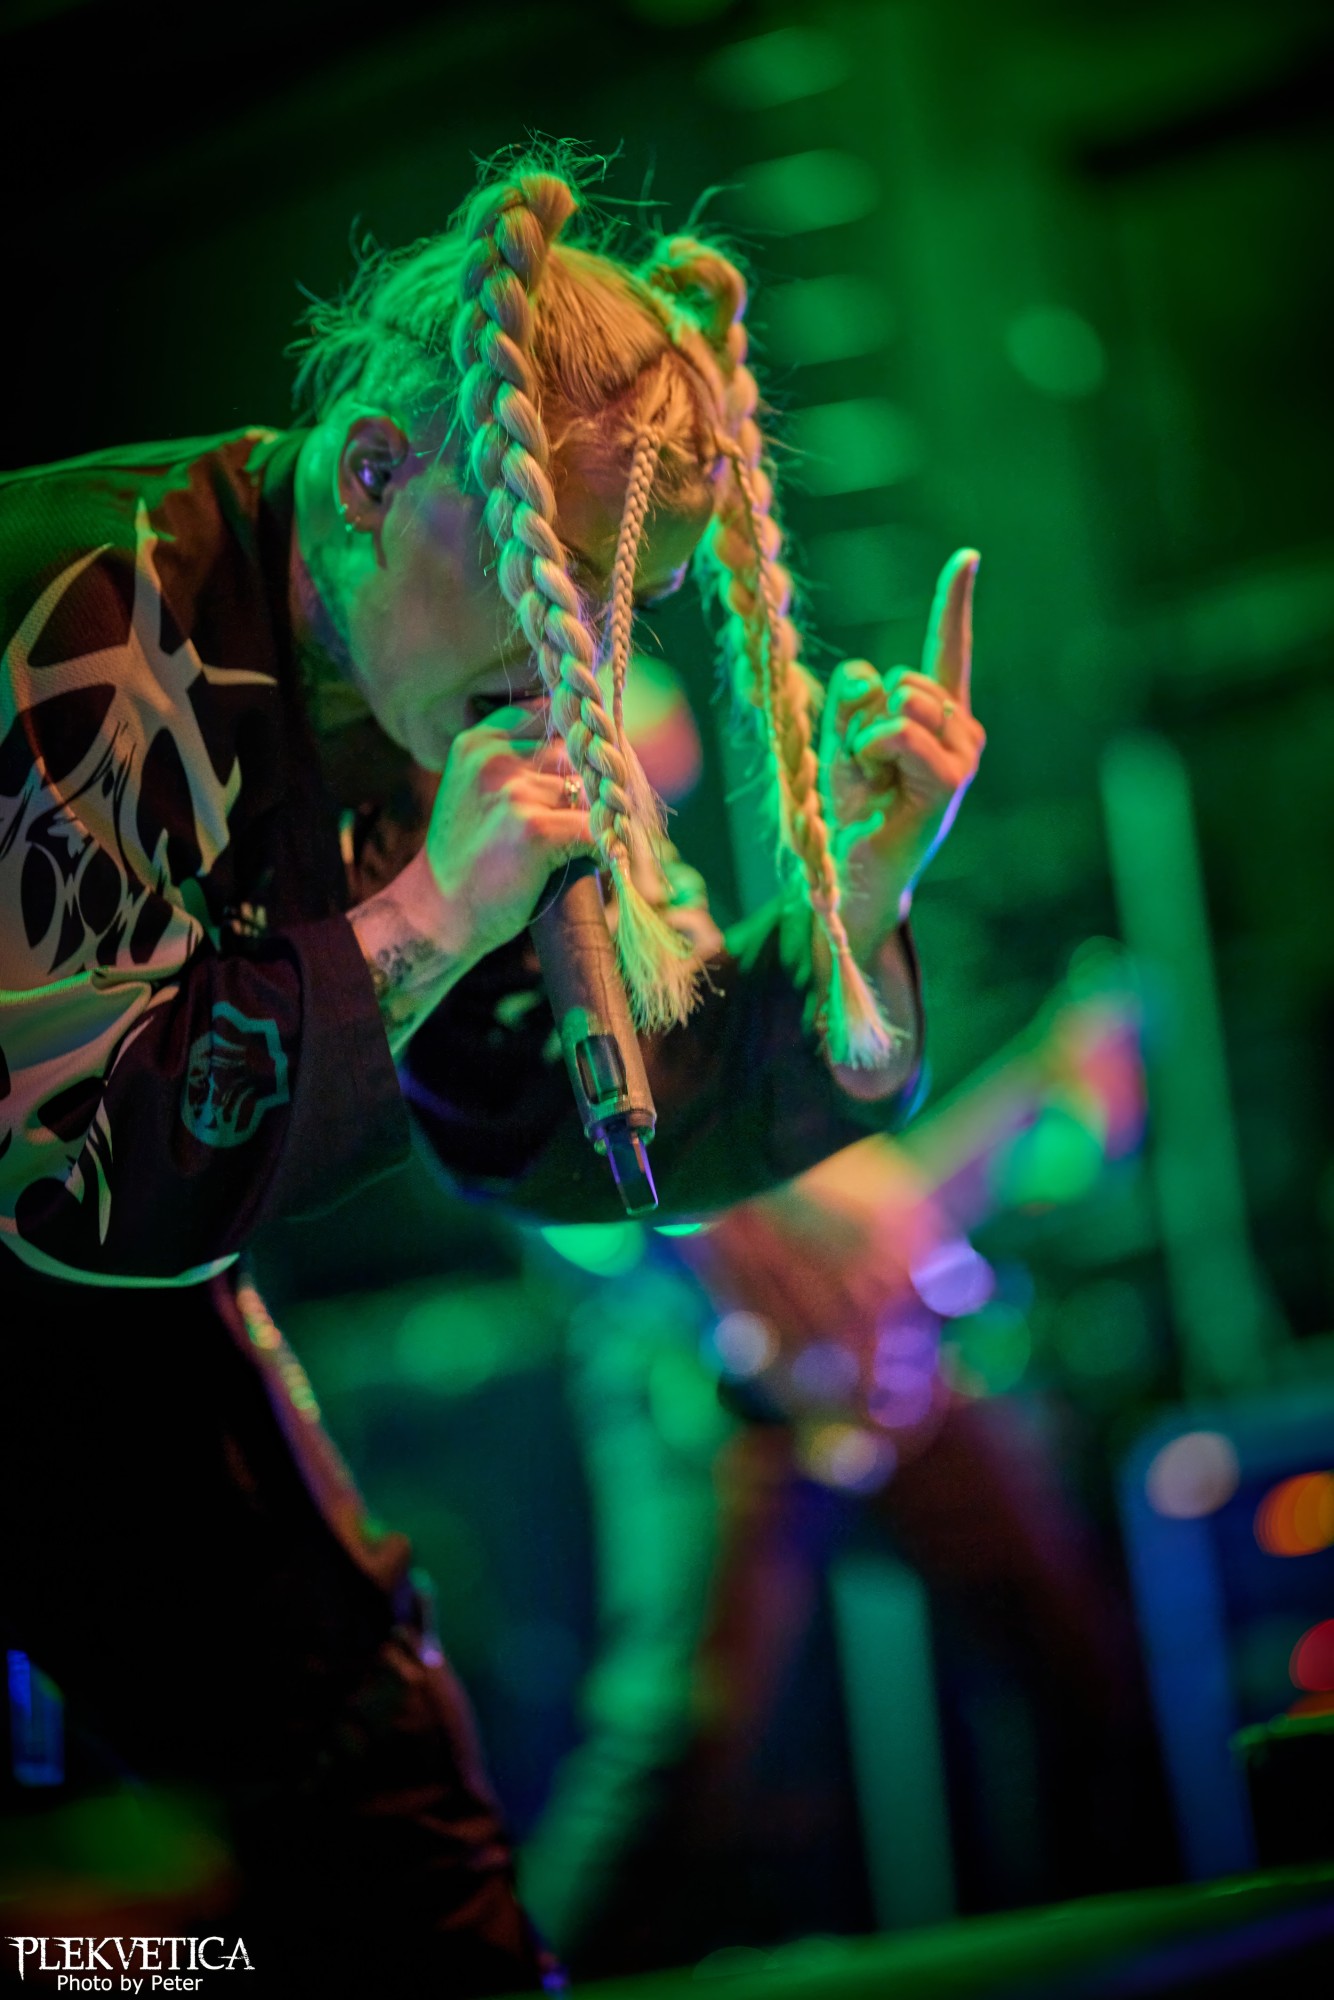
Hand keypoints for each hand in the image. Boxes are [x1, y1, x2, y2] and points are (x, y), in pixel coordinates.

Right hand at [420, 704, 594, 966]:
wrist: (437, 914)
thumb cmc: (467, 857)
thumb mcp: (475, 790)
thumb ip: (517, 762)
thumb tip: (591, 748)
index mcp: (478, 743)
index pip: (552, 716)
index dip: (576, 744)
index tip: (582, 770)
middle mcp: (494, 759)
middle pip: (575, 755)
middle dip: (588, 785)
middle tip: (587, 816)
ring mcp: (514, 792)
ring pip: (587, 793)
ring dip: (594, 819)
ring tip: (578, 844)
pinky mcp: (536, 829)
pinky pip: (595, 828)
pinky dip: (604, 847)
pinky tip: (594, 859)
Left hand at [819, 548, 984, 956]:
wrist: (855, 871)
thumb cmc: (852, 809)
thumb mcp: (840, 742)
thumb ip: (850, 701)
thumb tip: (870, 676)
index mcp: (937, 717)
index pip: (946, 650)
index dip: (955, 603)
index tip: (968, 556)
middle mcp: (961, 730)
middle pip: (901, 676)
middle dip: (865, 716)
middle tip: (868, 768)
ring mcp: (962, 754)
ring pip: (901, 699)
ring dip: (866, 738)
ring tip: (874, 779)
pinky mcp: (950, 777)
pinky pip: (898, 731)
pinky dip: (872, 750)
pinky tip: (878, 785)